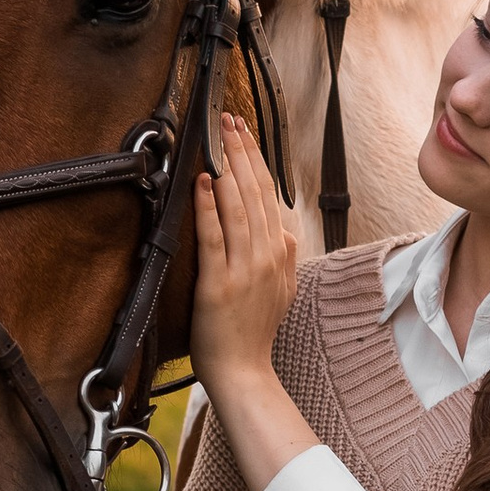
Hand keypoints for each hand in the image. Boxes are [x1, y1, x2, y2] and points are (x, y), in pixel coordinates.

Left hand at [189, 114, 297, 404]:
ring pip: (239, 207)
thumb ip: (285, 256)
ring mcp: (245, 268)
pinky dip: (210, 207)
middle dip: (242, 151)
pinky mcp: (220, 282)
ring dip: (228, 168)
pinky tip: (204, 182)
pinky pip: (215, 236)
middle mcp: (267, 255)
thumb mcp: (283, 290)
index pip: (268, 195)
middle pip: (255, 192)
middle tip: (230, 120)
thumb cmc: (255, 333)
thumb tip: (283, 229)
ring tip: (219, 139)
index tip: (243, 132)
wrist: (244, 371)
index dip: (255, 159)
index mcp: (280, 253)